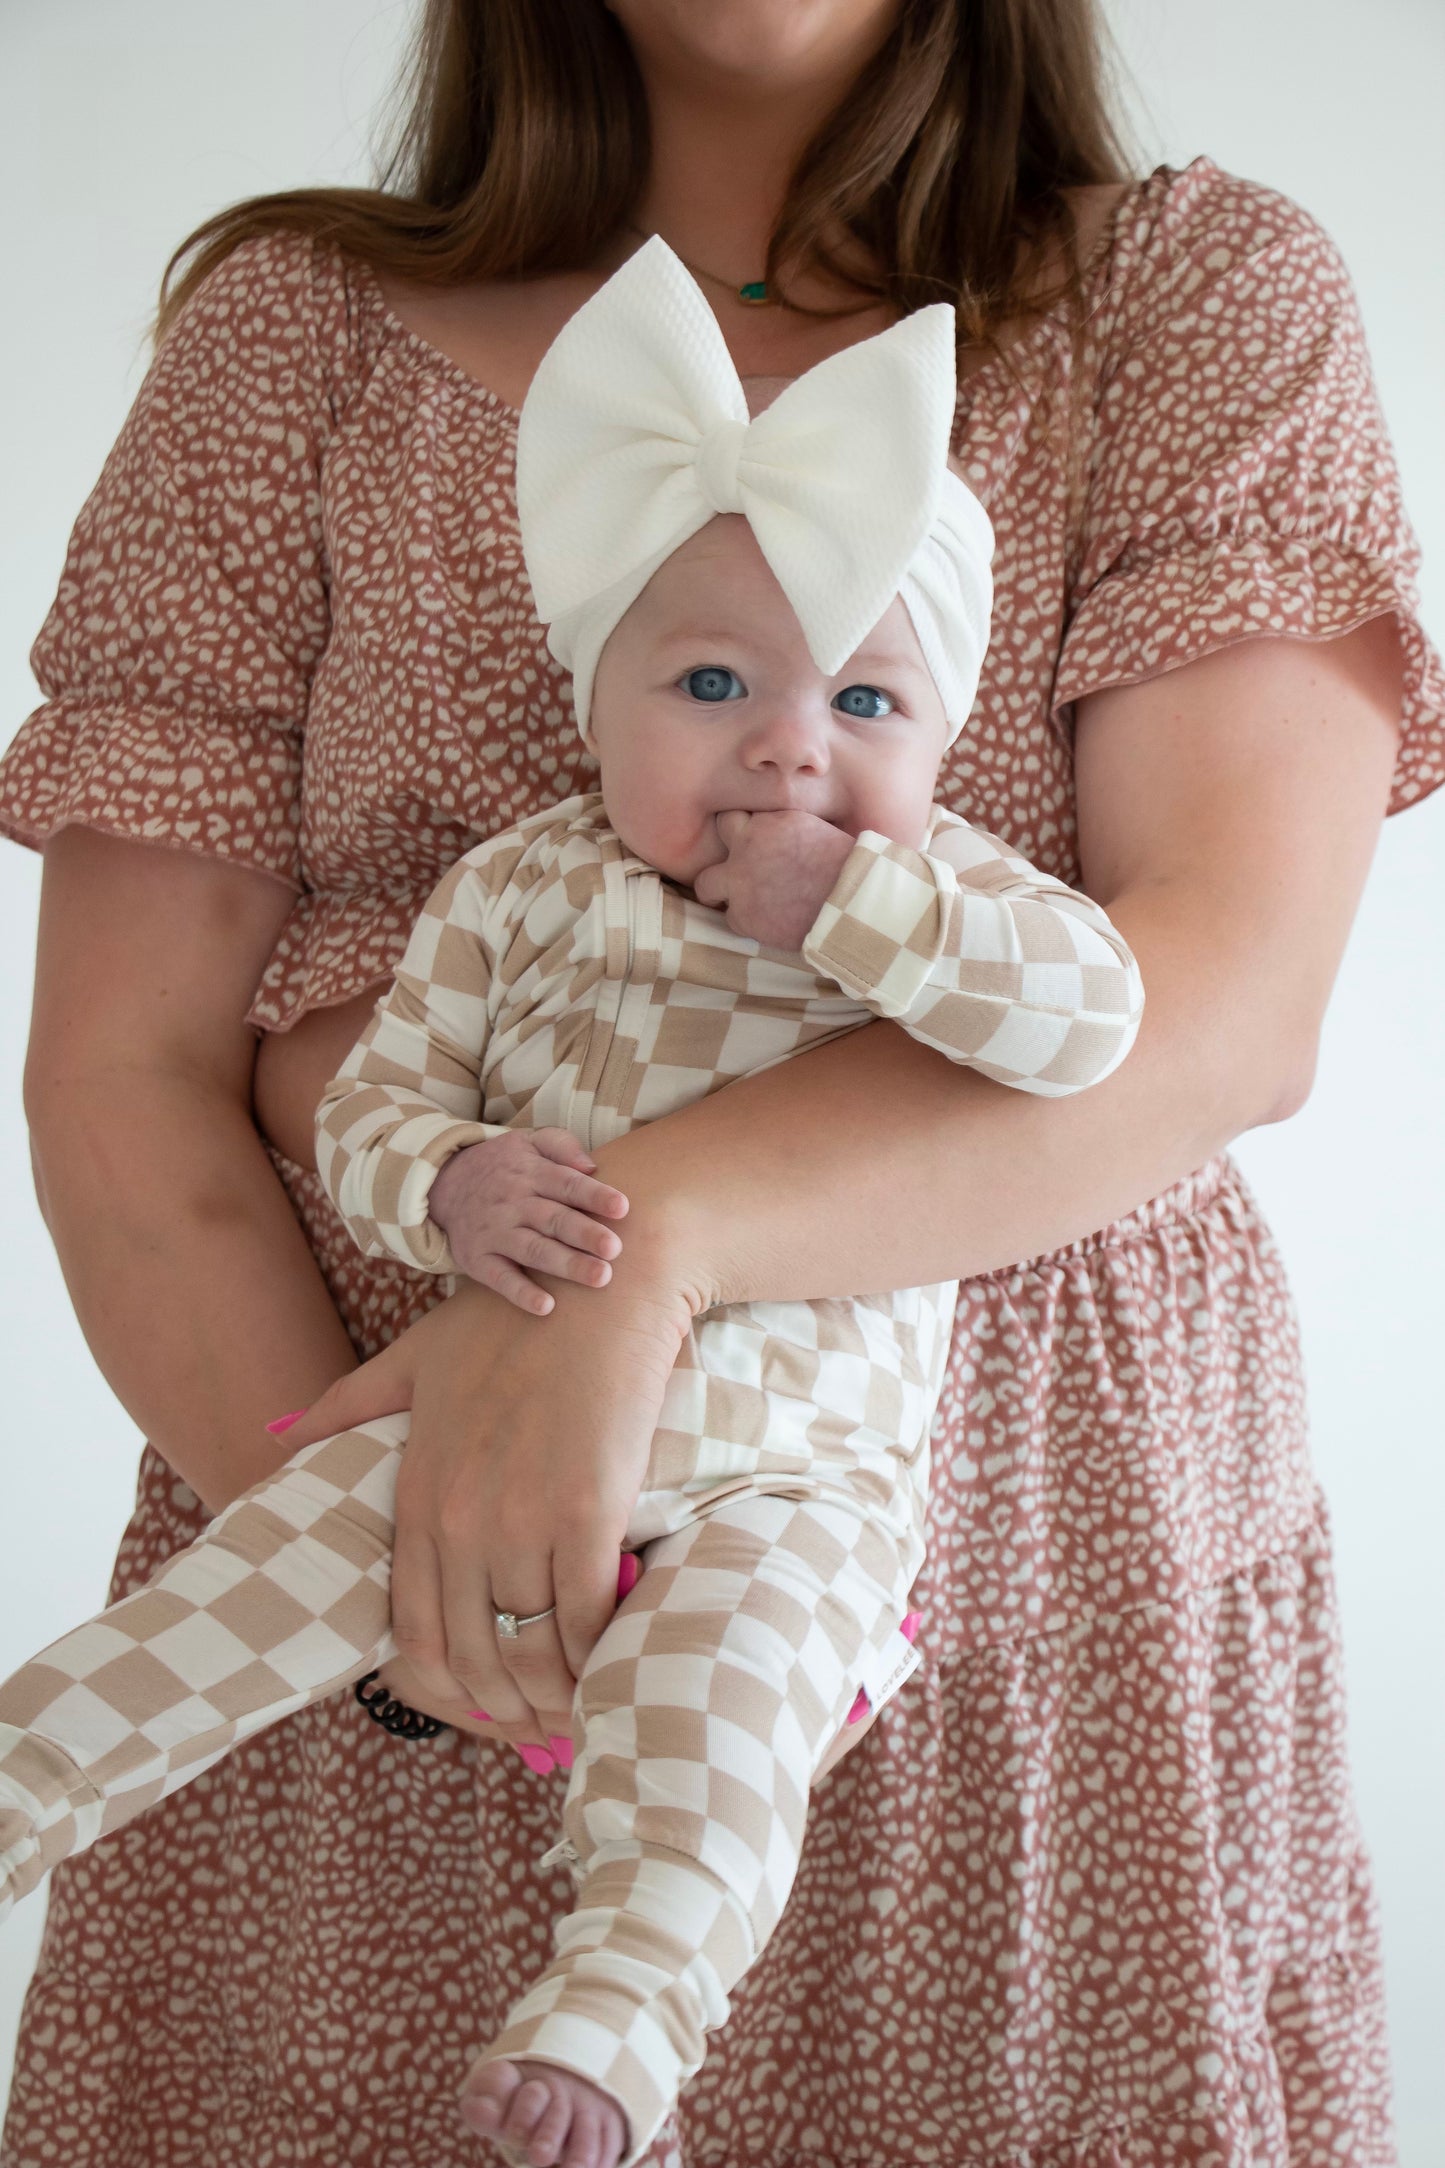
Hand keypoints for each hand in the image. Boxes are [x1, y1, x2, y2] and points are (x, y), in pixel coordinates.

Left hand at [273, 1261, 690, 1756]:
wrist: (600, 1278)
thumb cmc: (513, 1316)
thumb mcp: (411, 1358)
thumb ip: (345, 1407)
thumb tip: (276, 1437)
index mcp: (418, 1496)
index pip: (415, 1637)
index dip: (448, 1692)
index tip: (483, 1708)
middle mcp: (459, 1520)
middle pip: (474, 1659)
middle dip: (506, 1710)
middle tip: (540, 1726)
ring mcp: (522, 1519)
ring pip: (532, 1652)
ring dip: (557, 1695)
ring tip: (581, 1704)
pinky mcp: (588, 1511)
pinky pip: (588, 1617)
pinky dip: (601, 1652)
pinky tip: (615, 1657)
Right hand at [429, 1127, 628, 1315]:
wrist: (443, 1184)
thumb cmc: (503, 1166)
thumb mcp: (528, 1140)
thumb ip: (562, 1145)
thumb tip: (592, 1166)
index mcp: (531, 1173)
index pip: (567, 1184)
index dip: (594, 1196)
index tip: (622, 1208)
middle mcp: (514, 1203)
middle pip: (554, 1220)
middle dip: (586, 1235)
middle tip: (615, 1249)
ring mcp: (495, 1233)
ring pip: (534, 1250)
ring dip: (566, 1265)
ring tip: (600, 1277)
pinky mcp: (478, 1259)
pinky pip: (500, 1278)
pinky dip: (521, 1293)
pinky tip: (546, 1306)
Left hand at [692, 809, 855, 948]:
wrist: (852, 904)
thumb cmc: (848, 869)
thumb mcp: (817, 831)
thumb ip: (787, 829)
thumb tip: (781, 838)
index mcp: (770, 821)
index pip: (742, 812)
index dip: (748, 824)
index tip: (755, 837)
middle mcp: (747, 846)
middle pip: (718, 831)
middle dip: (724, 843)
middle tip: (733, 861)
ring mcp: (740, 882)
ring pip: (705, 885)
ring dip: (718, 891)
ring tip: (731, 900)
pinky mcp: (743, 916)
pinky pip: (731, 919)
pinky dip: (746, 921)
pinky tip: (765, 923)